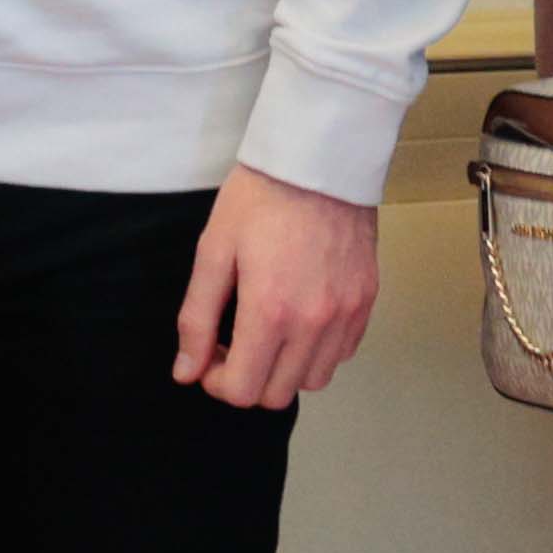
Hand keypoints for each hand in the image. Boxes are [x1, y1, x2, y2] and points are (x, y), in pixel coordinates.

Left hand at [171, 167, 378, 408]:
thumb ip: (197, 318)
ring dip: (284, 369)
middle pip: (277, 395)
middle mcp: (314, 322)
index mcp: (271, 311)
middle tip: (234, 342)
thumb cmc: (260, 196)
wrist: (319, 157)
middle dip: (248, 379)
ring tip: (268, 332)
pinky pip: (342, 352)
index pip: (244, 390)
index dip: (217, 382)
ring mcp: (346, 314)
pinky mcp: (366, 300)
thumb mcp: (213, 251)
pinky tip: (300, 318)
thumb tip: (186, 371)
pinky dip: (318, 350)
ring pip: (314, 379)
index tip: (209, 355)